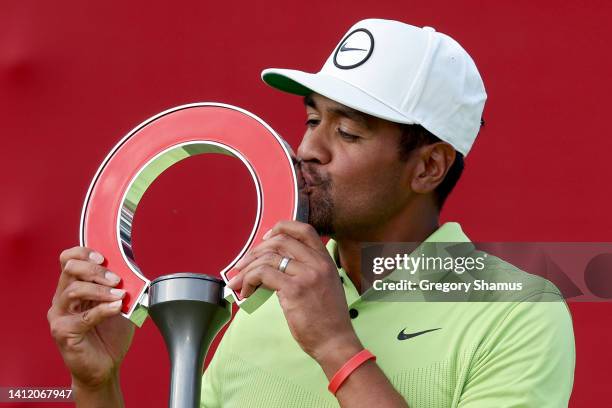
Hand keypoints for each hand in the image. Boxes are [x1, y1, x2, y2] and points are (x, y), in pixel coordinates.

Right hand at [47, 247, 134, 390]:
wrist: (105, 366)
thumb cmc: (109, 335)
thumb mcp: (120, 303)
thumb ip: (122, 286)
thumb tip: (133, 270)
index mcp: (73, 287)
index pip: (68, 260)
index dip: (83, 253)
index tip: (103, 257)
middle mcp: (62, 299)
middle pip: (70, 269)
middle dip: (96, 271)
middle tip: (116, 279)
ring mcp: (60, 315)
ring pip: (74, 290)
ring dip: (101, 290)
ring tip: (120, 295)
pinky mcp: (63, 332)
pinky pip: (83, 316)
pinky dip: (104, 309)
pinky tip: (118, 308)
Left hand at [228, 221, 362, 367]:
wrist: (335, 342)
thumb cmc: (327, 320)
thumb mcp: (324, 286)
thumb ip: (305, 271)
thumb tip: (273, 265)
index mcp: (325, 260)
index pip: (303, 229)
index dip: (281, 228)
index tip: (266, 239)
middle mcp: (317, 263)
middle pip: (280, 241)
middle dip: (255, 251)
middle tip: (242, 265)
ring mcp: (307, 275)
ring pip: (267, 258)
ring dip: (247, 270)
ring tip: (238, 283)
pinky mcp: (294, 290)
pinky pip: (263, 274)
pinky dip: (249, 281)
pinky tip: (246, 292)